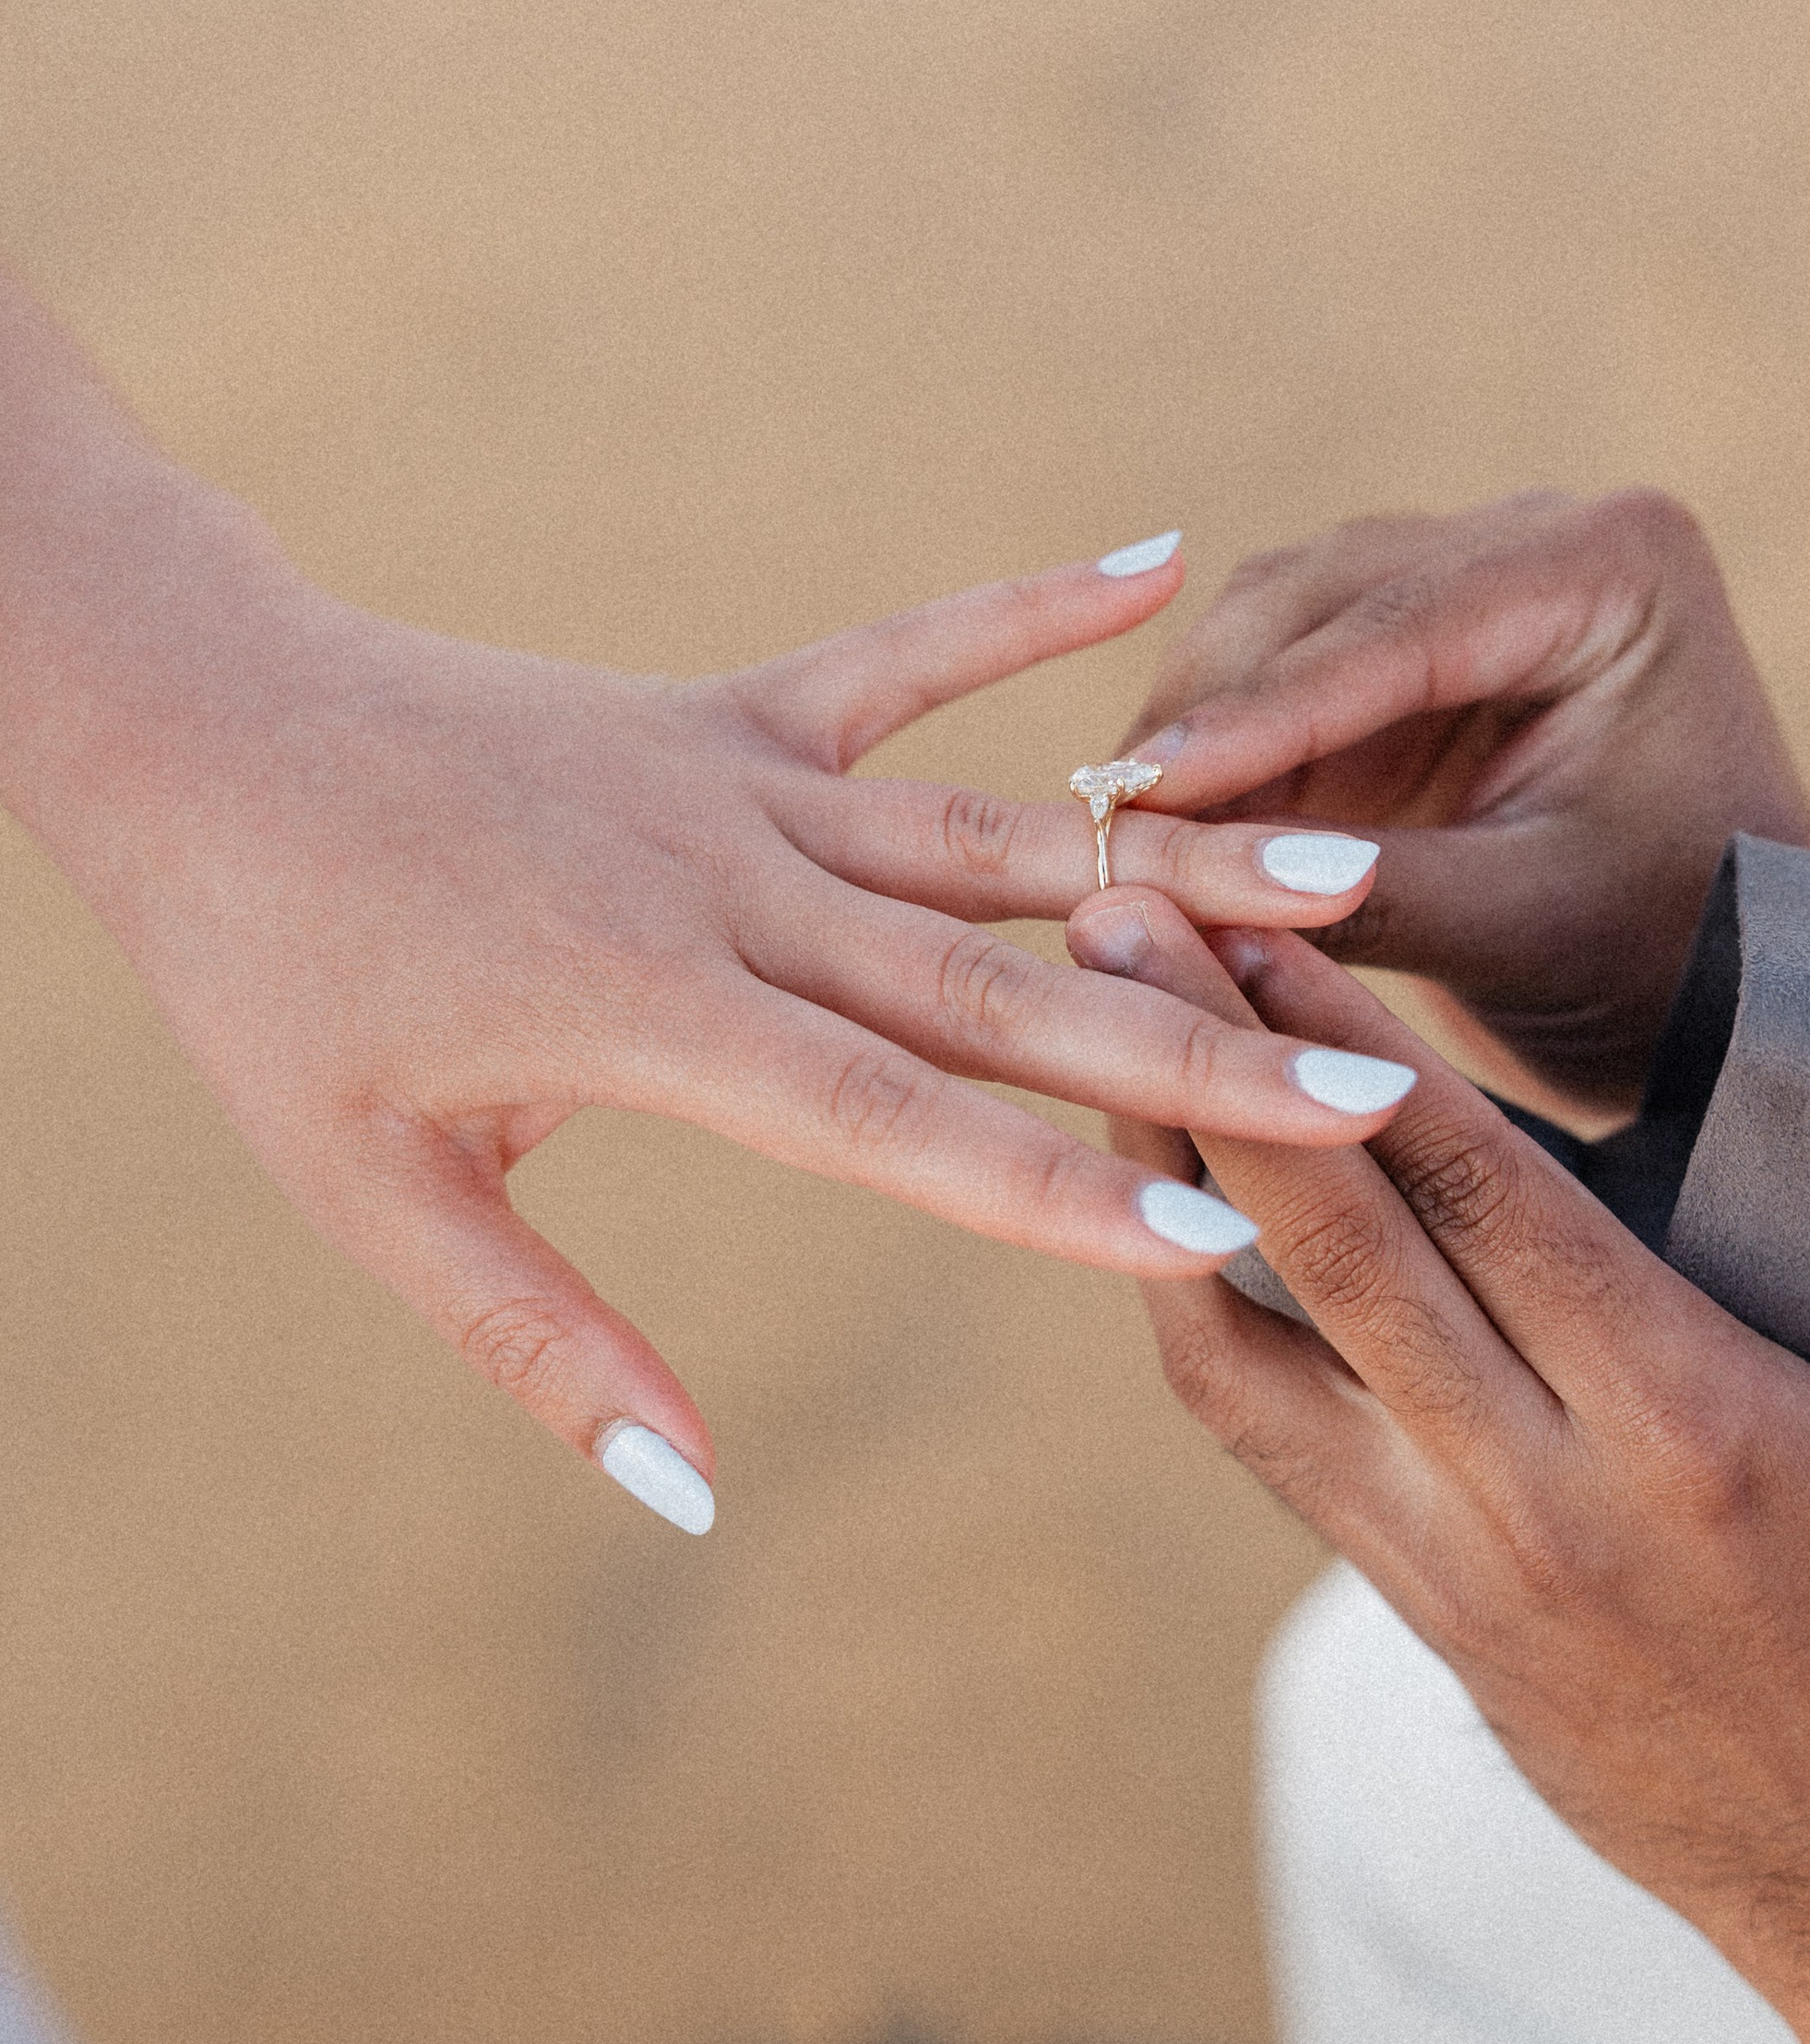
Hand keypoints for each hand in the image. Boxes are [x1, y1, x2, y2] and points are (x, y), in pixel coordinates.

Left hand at [10, 517, 1418, 1521]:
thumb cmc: (274, 979)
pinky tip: (1164, 554)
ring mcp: (743, 783)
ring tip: (1343, 872)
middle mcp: (732, 892)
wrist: (201, 733)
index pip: (895, 1123)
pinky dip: (1030, 607)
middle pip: (997, 986)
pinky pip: (904, 656)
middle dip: (1194, 1044)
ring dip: (1171, 858)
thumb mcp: (367, 1189)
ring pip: (995, 833)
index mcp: (652, 1016)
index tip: (1222, 1238)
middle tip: (1372, 1087)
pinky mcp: (731, 709)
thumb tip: (693, 1489)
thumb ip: (541, 1343)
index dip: (1061, 1192)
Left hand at [1067, 888, 1809, 2039]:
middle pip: (1338, 1248)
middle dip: (1213, 1070)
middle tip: (1118, 916)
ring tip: (1089, 1043)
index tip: (1257, 922)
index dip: (1352, 1054)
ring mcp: (1451, 1558)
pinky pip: (1260, 1438)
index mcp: (1683, 1413)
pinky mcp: (1405, 1600)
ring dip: (1158, 1184)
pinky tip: (1148, 1208)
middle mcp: (1541, 1488)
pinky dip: (1193, 1314)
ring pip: (1253, 1350)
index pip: (1482, 1195)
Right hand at [1118, 489, 1809, 1109]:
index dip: (1264, 710)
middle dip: (1209, 713)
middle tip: (1098, 818)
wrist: (1739, 984)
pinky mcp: (1417, 637)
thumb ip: (1363, 893)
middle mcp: (1546, 533)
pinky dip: (1222, 750)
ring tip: (1110, 834)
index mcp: (1617, 564)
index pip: (1405, 625)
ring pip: (1282, 619)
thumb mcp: (1524, 930)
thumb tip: (1173, 893)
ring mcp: (1476, 571)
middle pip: (1324, 598)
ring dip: (1198, 727)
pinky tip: (1149, 831)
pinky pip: (1283, 671)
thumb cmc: (1668, 961)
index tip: (1148, 786)